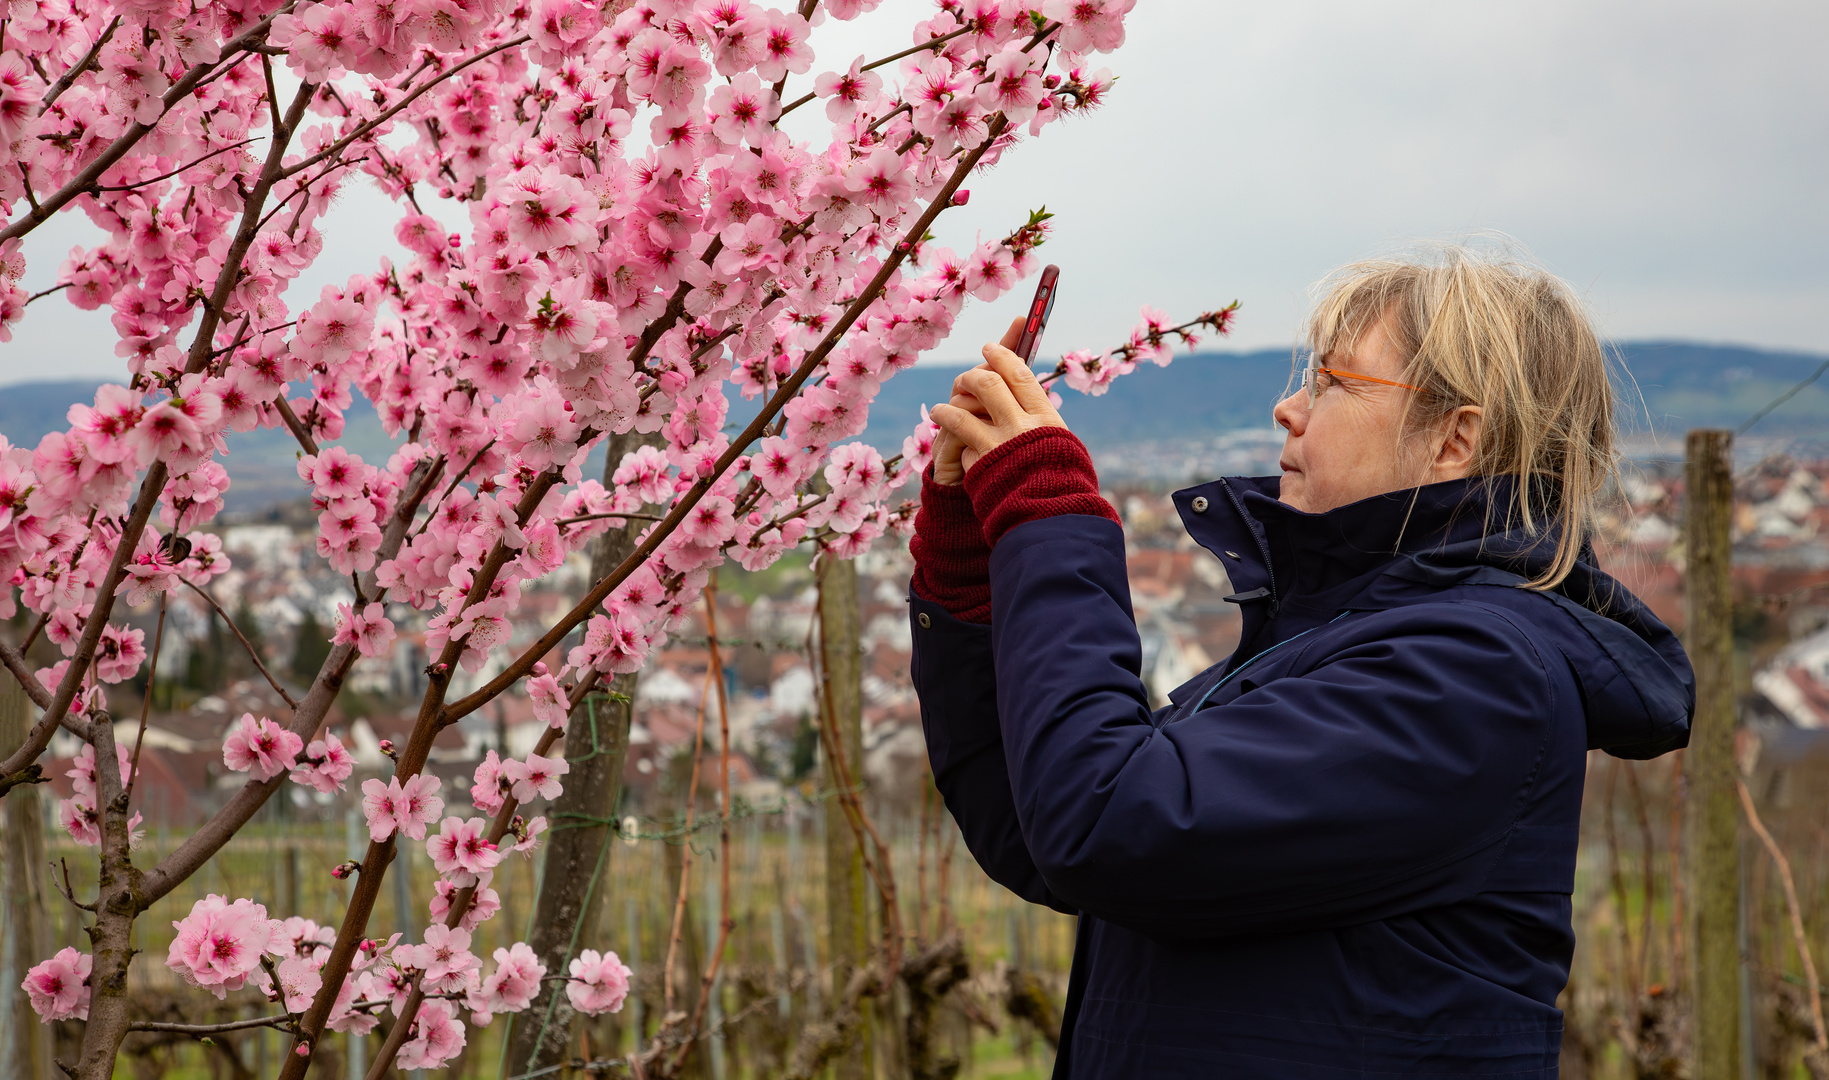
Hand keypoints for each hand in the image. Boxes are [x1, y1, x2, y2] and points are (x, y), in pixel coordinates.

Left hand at [930, 318, 1067, 479]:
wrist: (1049, 522)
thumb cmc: (1060, 486)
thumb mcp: (1061, 447)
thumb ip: (1041, 422)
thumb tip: (1024, 395)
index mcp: (1047, 417)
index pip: (1020, 373)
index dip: (1002, 356)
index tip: (990, 349)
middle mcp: (1022, 425)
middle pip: (989, 382)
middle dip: (973, 374)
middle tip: (965, 376)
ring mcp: (998, 443)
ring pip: (964, 408)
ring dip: (949, 404)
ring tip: (940, 408)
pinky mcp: (979, 462)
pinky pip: (962, 439)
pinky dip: (954, 436)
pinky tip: (945, 434)